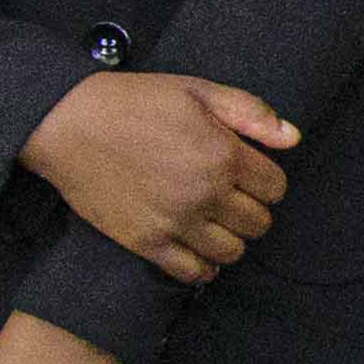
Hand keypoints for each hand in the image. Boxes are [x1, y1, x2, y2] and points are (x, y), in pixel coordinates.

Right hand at [24, 71, 296, 279]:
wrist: (70, 124)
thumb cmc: (135, 102)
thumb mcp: (197, 90)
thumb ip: (250, 113)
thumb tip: (293, 138)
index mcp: (223, 153)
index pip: (276, 187)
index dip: (267, 182)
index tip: (250, 177)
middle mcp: (206, 192)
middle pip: (259, 223)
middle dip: (252, 211)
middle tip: (232, 200)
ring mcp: (176, 221)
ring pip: (232, 252)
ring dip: (230, 239)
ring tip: (215, 223)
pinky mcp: (148, 243)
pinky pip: (193, 273)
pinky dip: (203, 267)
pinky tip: (197, 248)